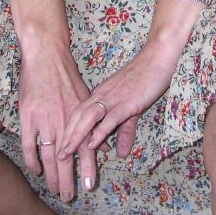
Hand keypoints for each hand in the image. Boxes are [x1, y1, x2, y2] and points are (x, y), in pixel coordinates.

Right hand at [19, 46, 99, 200]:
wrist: (46, 55)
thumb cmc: (67, 74)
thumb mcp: (86, 95)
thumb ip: (94, 120)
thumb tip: (104, 143)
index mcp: (80, 115)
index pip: (86, 148)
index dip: (87, 169)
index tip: (89, 187)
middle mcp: (63, 120)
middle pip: (66, 158)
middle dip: (68, 180)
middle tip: (69, 197)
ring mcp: (44, 119)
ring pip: (48, 155)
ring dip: (52, 176)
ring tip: (55, 190)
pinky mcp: (27, 116)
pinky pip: (29, 145)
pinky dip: (32, 160)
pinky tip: (36, 171)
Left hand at [57, 41, 178, 161]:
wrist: (158, 58)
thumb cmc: (145, 78)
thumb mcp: (132, 107)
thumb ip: (124, 131)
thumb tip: (121, 154)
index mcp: (101, 93)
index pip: (78, 112)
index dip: (68, 129)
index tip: (59, 146)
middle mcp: (102, 95)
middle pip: (77, 116)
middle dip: (66, 136)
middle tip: (57, 156)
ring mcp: (114, 98)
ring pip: (88, 118)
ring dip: (76, 136)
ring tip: (66, 154)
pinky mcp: (127, 102)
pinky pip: (110, 118)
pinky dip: (99, 132)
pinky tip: (91, 145)